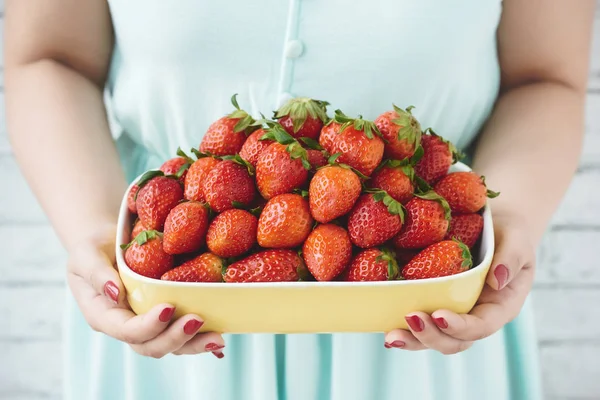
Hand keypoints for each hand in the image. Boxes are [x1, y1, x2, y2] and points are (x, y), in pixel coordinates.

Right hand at [67, 223, 225, 358]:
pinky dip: (200, 339)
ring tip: (217, 339)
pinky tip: (220, 341)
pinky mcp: (164, 319)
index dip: (148, 325)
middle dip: (175, 337)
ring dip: (194, 344)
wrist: (107, 244)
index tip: (168, 308)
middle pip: (151, 345)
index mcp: (103, 316)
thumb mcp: (85, 254)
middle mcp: (126, 327)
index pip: (126, 330)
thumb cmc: (93, 248)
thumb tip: (116, 292)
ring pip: (170, 345)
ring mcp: (147, 325)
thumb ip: (97, 273)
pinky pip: (182, 334)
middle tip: (198, 320)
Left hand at [384, 212, 535, 353]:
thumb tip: (497, 279)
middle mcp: (476, 317)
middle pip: (454, 341)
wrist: (492, 226)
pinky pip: (420, 322)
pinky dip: (403, 326)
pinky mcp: (434, 304)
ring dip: (413, 340)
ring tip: (392, 335)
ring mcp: (454, 314)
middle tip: (410, 319)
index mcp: (500, 307)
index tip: (439, 314)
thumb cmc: (509, 233)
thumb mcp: (517, 239)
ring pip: (434, 338)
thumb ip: (512, 258)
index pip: (481, 326)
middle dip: (431, 337)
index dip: (459, 326)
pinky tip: (384, 324)